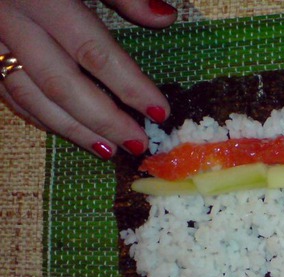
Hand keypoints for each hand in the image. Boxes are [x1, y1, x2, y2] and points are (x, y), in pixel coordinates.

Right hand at [0, 0, 176, 157]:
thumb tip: (166, 17)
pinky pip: (9, 95)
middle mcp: (13, 21)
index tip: (159, 112)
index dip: (130, 86)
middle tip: (138, 144)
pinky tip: (70, 132)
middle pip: (63, 84)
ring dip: (73, 130)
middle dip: (105, 121)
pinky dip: (42, 118)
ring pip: (32, 97)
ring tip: (109, 151)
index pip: (95, 52)